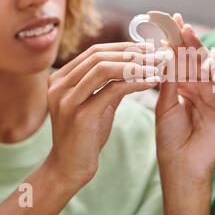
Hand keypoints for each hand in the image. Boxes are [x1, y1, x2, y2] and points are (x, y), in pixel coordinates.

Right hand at [47, 42, 160, 186]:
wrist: (70, 168)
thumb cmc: (85, 135)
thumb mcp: (97, 102)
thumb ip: (109, 83)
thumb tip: (135, 63)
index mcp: (60, 79)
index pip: (94, 51)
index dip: (123, 46)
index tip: (147, 47)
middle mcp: (58, 85)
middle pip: (98, 55)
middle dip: (131, 53)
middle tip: (156, 54)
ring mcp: (67, 100)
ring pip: (103, 68)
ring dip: (134, 65)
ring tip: (156, 66)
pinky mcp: (79, 116)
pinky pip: (111, 90)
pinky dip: (134, 83)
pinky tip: (151, 82)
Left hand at [155, 15, 214, 214]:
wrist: (182, 164)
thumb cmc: (170, 137)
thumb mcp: (164, 106)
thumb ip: (169, 80)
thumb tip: (166, 52)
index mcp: (185, 85)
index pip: (183, 57)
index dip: (178, 40)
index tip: (171, 21)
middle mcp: (203, 86)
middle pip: (200, 57)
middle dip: (191, 41)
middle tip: (182, 27)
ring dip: (209, 57)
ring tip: (195, 56)